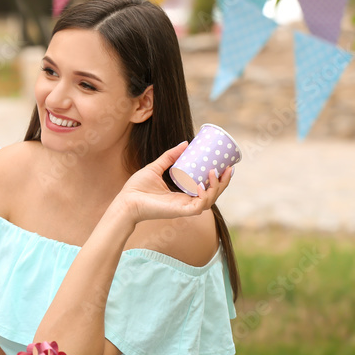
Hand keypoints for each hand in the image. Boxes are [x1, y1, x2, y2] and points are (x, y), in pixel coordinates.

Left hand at [115, 142, 231, 224]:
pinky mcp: (179, 211)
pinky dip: (204, 196)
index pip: (207, 188)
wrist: (126, 200)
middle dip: (223, 183)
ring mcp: (184, 208)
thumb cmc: (137, 187)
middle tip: (228, 168)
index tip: (226, 166)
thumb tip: (185, 143)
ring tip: (215, 172)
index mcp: (183, 194)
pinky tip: (202, 185)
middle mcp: (186, 202)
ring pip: (209, 200)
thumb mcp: (156, 167)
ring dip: (216, 187)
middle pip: (213, 195)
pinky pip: (198, 206)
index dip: (219, 180)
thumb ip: (169, 157)